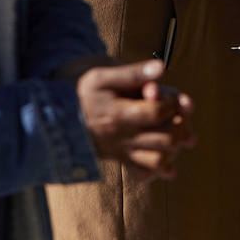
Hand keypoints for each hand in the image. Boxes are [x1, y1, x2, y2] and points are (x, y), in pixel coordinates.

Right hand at [77, 60, 196, 179]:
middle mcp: (122, 137)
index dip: (171, 103)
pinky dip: (159, 169)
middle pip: (164, 139)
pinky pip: (143, 172)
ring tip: (179, 136)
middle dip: (180, 127)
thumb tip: (160, 67)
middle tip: (182, 116)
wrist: (58, 119)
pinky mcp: (120, 159)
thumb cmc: (82, 94)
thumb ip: (132, 73)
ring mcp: (121, 151)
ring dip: (174, 149)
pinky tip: (167, 160)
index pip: (155, 112)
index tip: (172, 96)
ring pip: (157, 160)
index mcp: (118, 114)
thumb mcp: (101, 77)